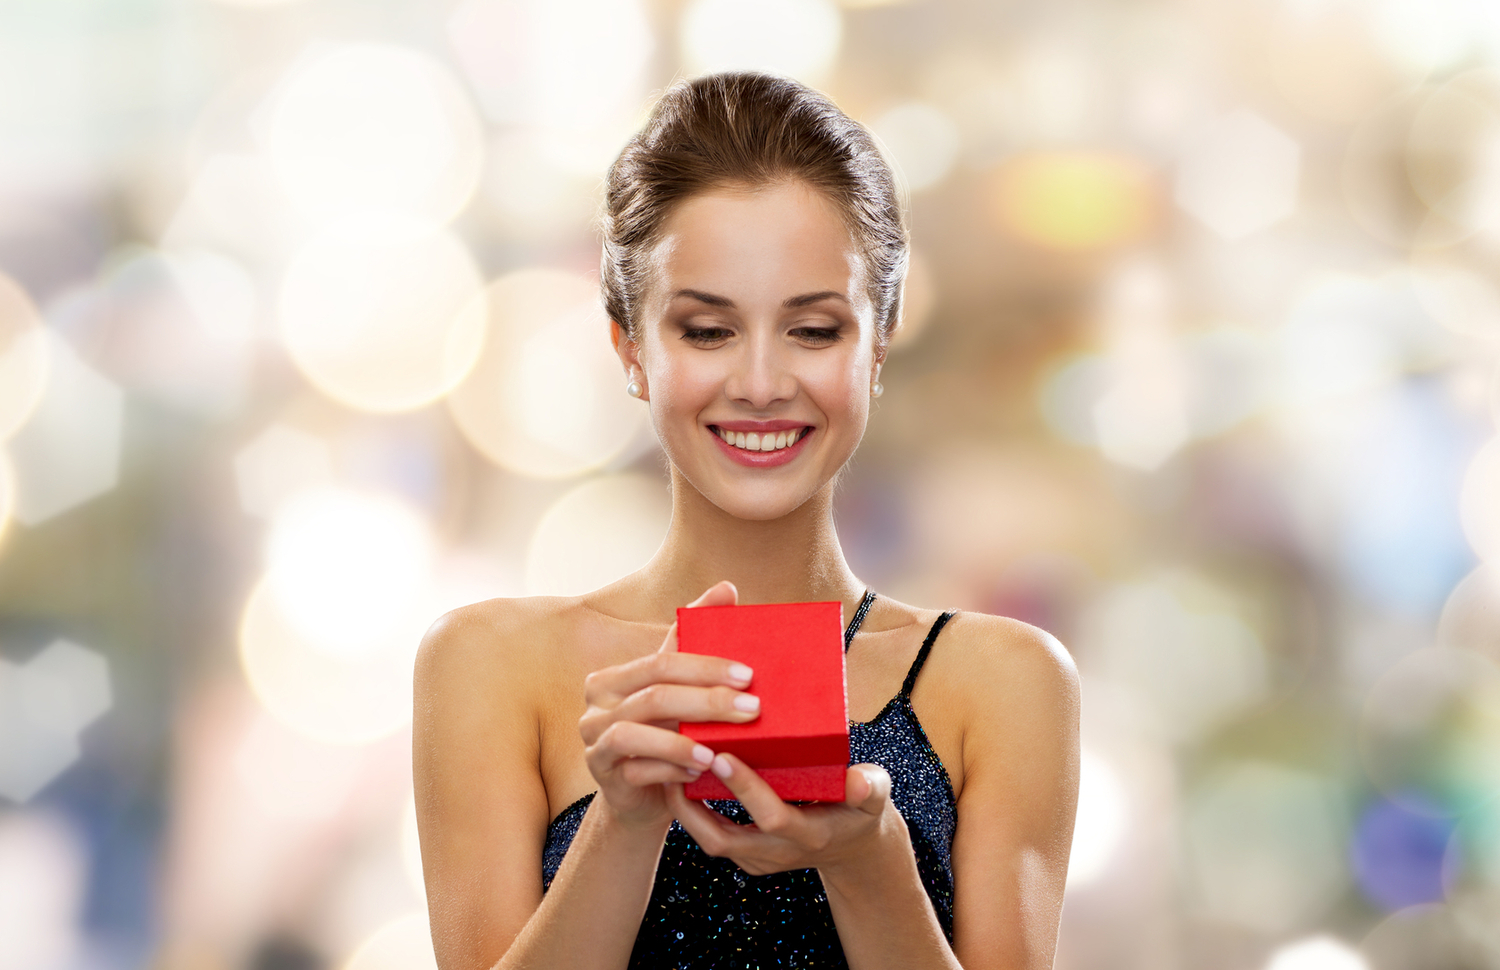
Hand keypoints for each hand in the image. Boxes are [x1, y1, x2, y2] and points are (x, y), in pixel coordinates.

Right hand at [578, 581, 761, 830]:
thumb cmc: (666, 735)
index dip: (706, 665)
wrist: (643, 796)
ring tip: (720, 748)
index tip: (749, 675)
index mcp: (615, 675)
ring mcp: (594, 739)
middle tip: (751, 708)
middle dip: (707, 701)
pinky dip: (670, 769)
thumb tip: (727, 587)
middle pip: (654, 693)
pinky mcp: (602, 774)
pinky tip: (700, 772)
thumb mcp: (680, 689)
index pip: (663, 660)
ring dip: (682, 741)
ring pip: (636, 730)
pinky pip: (635, 768)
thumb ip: (694, 639)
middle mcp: (597, 702)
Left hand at [665, 756, 900, 876]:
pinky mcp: (747, 854)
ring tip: (668, 766)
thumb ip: (869, 787)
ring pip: (710, 841)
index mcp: (811, 835)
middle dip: (692, 806)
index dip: (746, 789)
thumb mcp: (875, 795)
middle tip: (673, 763)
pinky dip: (692, 810)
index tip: (721, 756)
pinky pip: (712, 835)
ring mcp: (759, 859)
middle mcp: (779, 853)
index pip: (772, 817)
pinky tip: (681, 776)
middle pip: (724, 839)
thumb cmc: (862, 809)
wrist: (854, 847)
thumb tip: (858, 780)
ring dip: (684, 809)